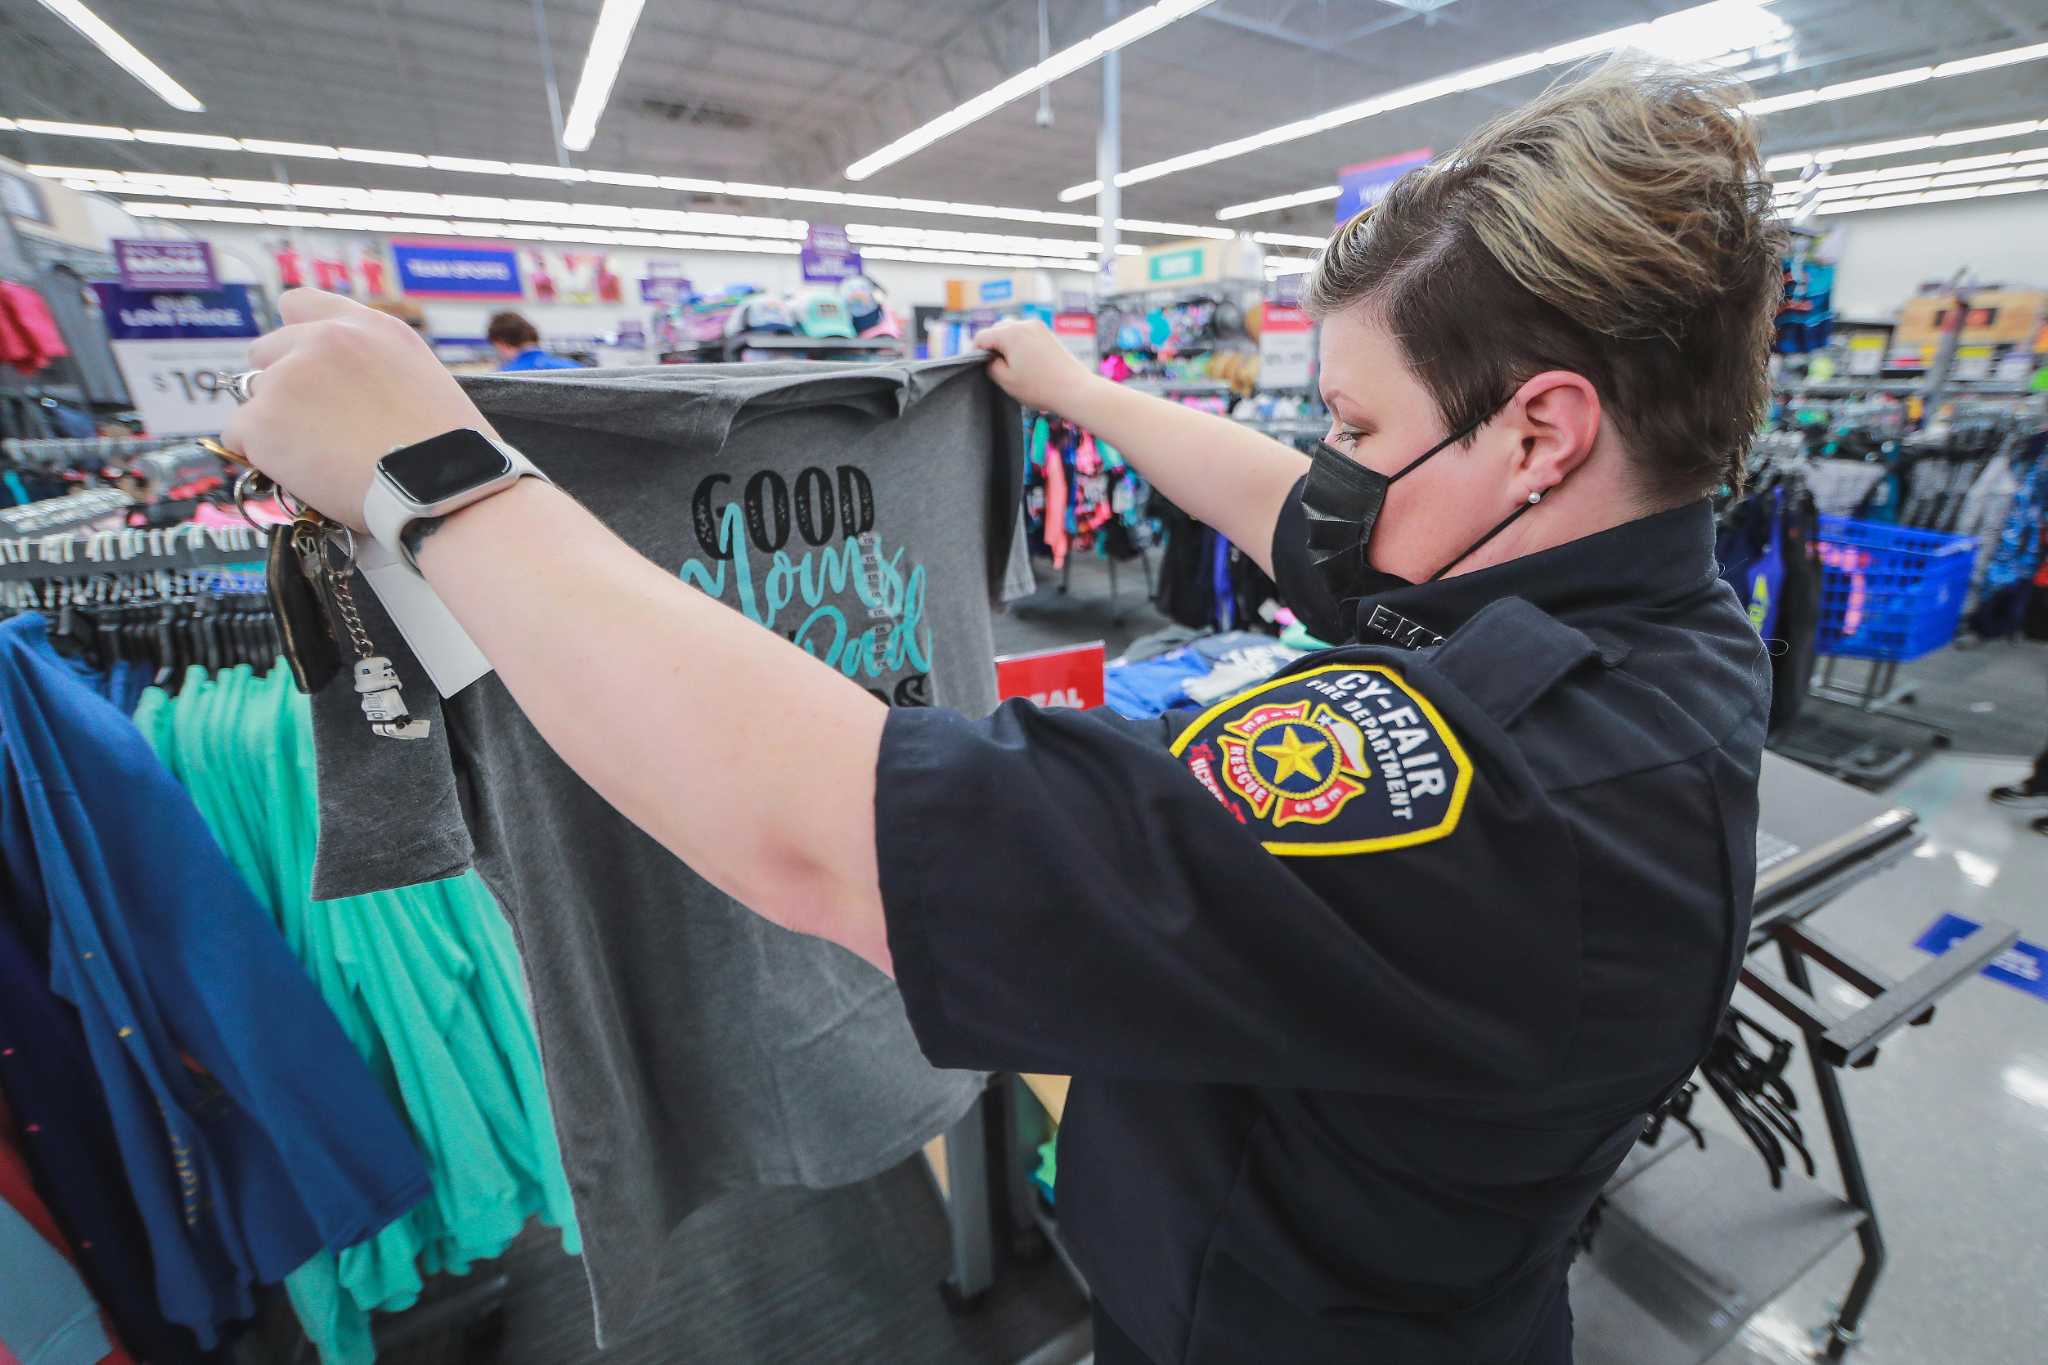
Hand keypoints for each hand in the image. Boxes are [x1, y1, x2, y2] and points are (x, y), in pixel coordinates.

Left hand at [222, 289, 496, 530]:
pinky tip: (301, 474)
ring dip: (274, 426)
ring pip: (252, 398)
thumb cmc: (450, 453)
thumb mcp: (424, 381)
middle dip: (282, 387)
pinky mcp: (263, 420)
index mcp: (369, 329)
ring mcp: (288, 377)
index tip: (301, 366)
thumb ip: (374, 367)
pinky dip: (261, 458)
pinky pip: (238, 436)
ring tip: (318, 459)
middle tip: (315, 428)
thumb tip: (342, 389)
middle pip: (265, 352)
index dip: (294, 337)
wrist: (444, 489)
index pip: (300, 304)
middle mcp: (325, 340)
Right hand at [972, 319, 1095, 413]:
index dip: (975, 353)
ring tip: (1012, 366)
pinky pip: (1026, 334)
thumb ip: (990, 365)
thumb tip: (989, 358)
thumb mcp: (1006, 380)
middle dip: (992, 347)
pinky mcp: (1047, 334)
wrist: (1074, 389)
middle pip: (997, 330)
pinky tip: (1026, 364)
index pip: (981, 337)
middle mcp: (1024, 324)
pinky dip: (1020, 345)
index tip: (978, 368)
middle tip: (996, 368)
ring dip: (1006, 345)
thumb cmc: (1040, 387)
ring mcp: (1038, 327)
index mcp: (1010, 333)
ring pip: (1012, 331)